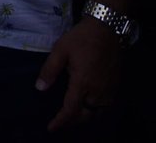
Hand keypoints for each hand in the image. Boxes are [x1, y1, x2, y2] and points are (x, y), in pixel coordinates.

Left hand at [36, 17, 121, 131]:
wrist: (107, 28)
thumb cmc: (82, 38)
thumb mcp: (61, 50)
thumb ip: (50, 70)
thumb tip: (40, 88)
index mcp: (83, 83)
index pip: (70, 110)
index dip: (60, 121)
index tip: (51, 128)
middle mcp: (98, 91)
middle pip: (85, 116)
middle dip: (71, 122)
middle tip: (59, 123)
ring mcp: (109, 89)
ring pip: (97, 113)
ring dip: (84, 118)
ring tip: (72, 117)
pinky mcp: (116, 85)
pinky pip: (106, 106)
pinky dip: (96, 111)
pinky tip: (88, 107)